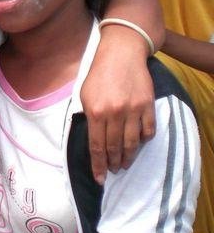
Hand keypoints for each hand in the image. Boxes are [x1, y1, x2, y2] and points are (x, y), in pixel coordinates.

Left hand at [81, 26, 154, 183]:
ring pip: (132, 143)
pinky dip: (143, 140)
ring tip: (124, 163)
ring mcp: (134, 110)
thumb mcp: (84, 95)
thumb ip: (89, 117)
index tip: (99, 179)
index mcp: (95, 112)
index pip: (97, 147)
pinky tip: (138, 145)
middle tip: (113, 171)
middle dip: (113, 163)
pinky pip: (148, 130)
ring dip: (128, 156)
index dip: (98, 165)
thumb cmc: (98, 73)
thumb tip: (93, 140)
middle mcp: (115, 114)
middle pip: (115, 147)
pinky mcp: (148, 105)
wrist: (121, 54)